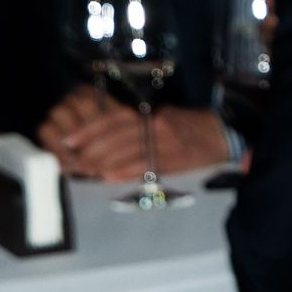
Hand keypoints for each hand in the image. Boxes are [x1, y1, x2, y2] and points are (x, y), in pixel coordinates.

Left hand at [39, 90, 228, 180]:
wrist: (223, 136)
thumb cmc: (191, 128)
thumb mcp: (162, 118)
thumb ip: (137, 125)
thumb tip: (106, 138)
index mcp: (150, 114)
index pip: (113, 119)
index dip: (88, 130)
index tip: (69, 141)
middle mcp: (155, 125)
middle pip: (115, 136)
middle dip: (91, 149)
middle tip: (76, 162)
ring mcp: (165, 143)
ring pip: (126, 150)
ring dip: (103, 162)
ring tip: (88, 172)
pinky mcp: (175, 160)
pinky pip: (145, 166)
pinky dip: (125, 171)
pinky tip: (109, 177)